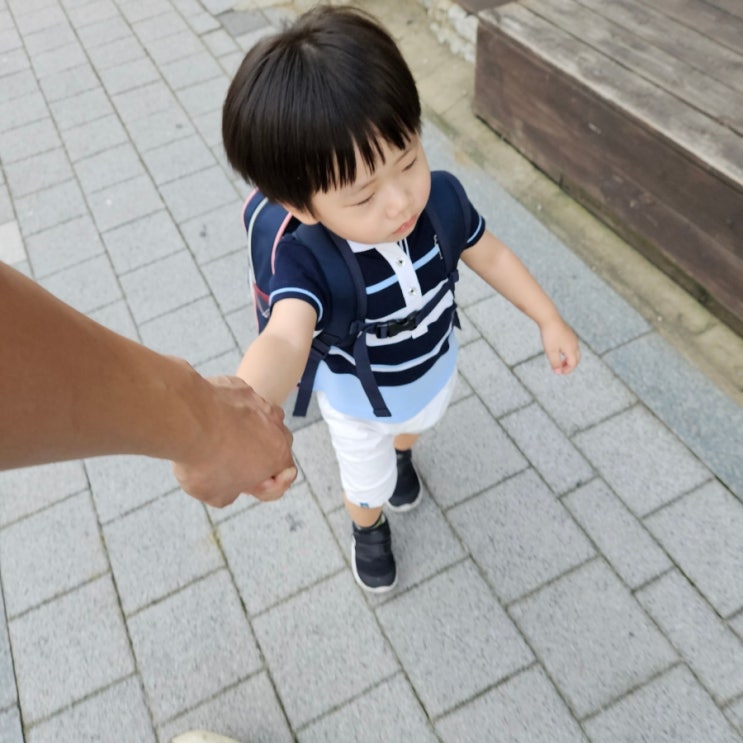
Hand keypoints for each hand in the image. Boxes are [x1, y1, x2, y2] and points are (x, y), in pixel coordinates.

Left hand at [172, 376, 296, 506]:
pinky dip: (225, 411)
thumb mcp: (218, 496)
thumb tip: (230, 484)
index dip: (265, 484)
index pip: (285, 474)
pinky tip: (205, 420)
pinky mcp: (239, 387)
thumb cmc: (205, 461)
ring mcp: (259, 402)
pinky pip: (236, 403)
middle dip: (256, 454)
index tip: (243, 484)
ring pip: (255, 420)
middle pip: (272, 444)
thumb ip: (234, 491)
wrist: (186, 419)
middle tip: (227, 462)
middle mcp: (276, 426)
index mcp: (279, 456)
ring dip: (242, 429)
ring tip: (213, 438)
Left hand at [540, 317, 580, 374]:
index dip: (567, 370)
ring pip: (574, 351)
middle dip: (570, 365)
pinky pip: (571, 345)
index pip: (573, 364)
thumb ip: (555, 363)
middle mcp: (574, 344)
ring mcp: (572, 338)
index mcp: (571, 349)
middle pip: (576, 359)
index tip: (558, 372)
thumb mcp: (550, 351)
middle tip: (561, 369)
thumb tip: (558, 372)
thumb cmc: (550, 335)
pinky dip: (567, 351)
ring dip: (568, 358)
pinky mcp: (569, 333)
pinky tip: (558, 349)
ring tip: (559, 360)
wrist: (550, 318)